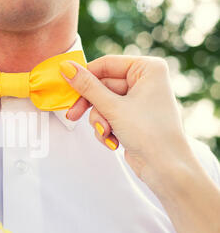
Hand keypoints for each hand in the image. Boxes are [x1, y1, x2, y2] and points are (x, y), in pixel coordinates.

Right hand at [61, 55, 188, 185]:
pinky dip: (107, 129)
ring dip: (100, 121)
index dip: (85, 77)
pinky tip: (113, 141)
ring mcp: (138, 100)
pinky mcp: (133, 117)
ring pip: (103, 104)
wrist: (165, 168)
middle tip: (73, 116)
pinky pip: (109, 116)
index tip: (66, 85)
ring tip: (106, 133)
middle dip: (92, 107)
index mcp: (147, 69)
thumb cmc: (149, 134)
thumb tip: (66, 67)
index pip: (106, 65)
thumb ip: (87, 86)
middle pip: (102, 86)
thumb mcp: (112, 107)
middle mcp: (144, 81)